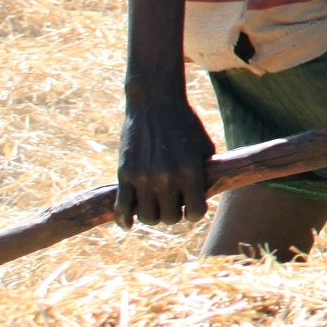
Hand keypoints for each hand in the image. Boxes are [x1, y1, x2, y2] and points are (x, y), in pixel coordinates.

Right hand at [116, 96, 215, 227]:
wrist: (155, 102)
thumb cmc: (185, 124)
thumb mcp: (204, 146)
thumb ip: (205, 174)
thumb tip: (204, 199)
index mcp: (190, 170)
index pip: (195, 213)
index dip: (195, 213)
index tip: (193, 206)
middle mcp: (166, 177)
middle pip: (170, 218)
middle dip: (174, 215)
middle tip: (173, 204)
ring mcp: (143, 176)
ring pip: (147, 218)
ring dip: (153, 216)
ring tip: (156, 206)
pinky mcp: (124, 173)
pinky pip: (121, 209)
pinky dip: (124, 220)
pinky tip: (128, 224)